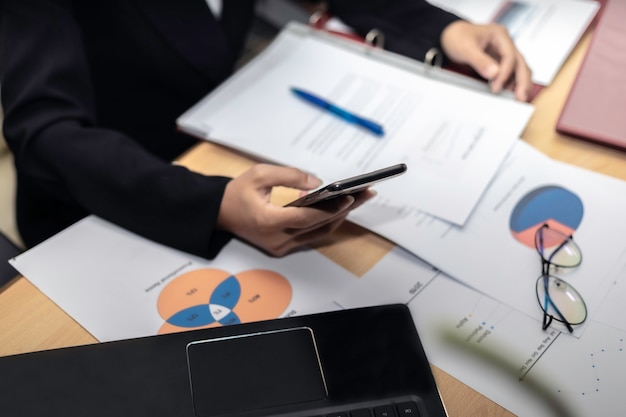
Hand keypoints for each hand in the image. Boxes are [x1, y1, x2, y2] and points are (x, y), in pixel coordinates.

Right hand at [216, 164, 374, 256]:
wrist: (219, 213)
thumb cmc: (237, 193)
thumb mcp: (260, 174)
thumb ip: (289, 176)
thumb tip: (316, 183)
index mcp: (267, 221)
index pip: (306, 218)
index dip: (330, 208)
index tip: (350, 197)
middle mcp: (276, 238)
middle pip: (318, 226)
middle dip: (344, 209)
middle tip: (365, 194)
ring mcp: (280, 246)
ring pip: (318, 234)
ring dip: (339, 217)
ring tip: (358, 199)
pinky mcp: (283, 247)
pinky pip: (310, 236)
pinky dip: (326, 223)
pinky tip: (339, 208)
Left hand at [440, 20, 531, 101]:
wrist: (449, 35)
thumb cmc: (457, 37)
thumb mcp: (466, 49)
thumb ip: (480, 61)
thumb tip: (494, 74)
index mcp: (499, 35)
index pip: (509, 56)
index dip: (505, 73)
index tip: (497, 87)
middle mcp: (504, 43)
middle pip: (520, 62)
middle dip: (522, 80)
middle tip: (521, 98)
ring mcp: (503, 52)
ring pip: (518, 68)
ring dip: (520, 82)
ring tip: (519, 98)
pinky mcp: (499, 61)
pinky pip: (510, 72)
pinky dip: (511, 82)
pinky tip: (509, 93)